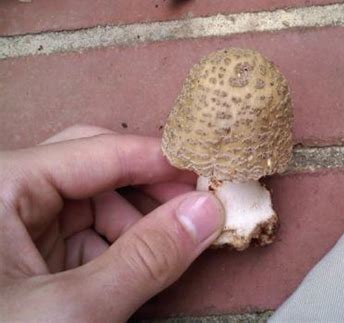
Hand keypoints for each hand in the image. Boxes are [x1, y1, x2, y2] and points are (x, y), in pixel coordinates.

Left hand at [0, 125, 223, 321]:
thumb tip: (207, 212)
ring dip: (138, 221)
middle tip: (195, 210)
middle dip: (149, 189)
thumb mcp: (73, 312)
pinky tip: (142, 265)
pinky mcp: (28, 255)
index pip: (99, 151)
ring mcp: (16, 224)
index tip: (209, 174)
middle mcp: (6, 194)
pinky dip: (120, 246)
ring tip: (174, 246)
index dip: (160, 160)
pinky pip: (85, 233)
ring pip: (94, 201)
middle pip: (95, 166)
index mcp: (0, 185)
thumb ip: (146, 258)